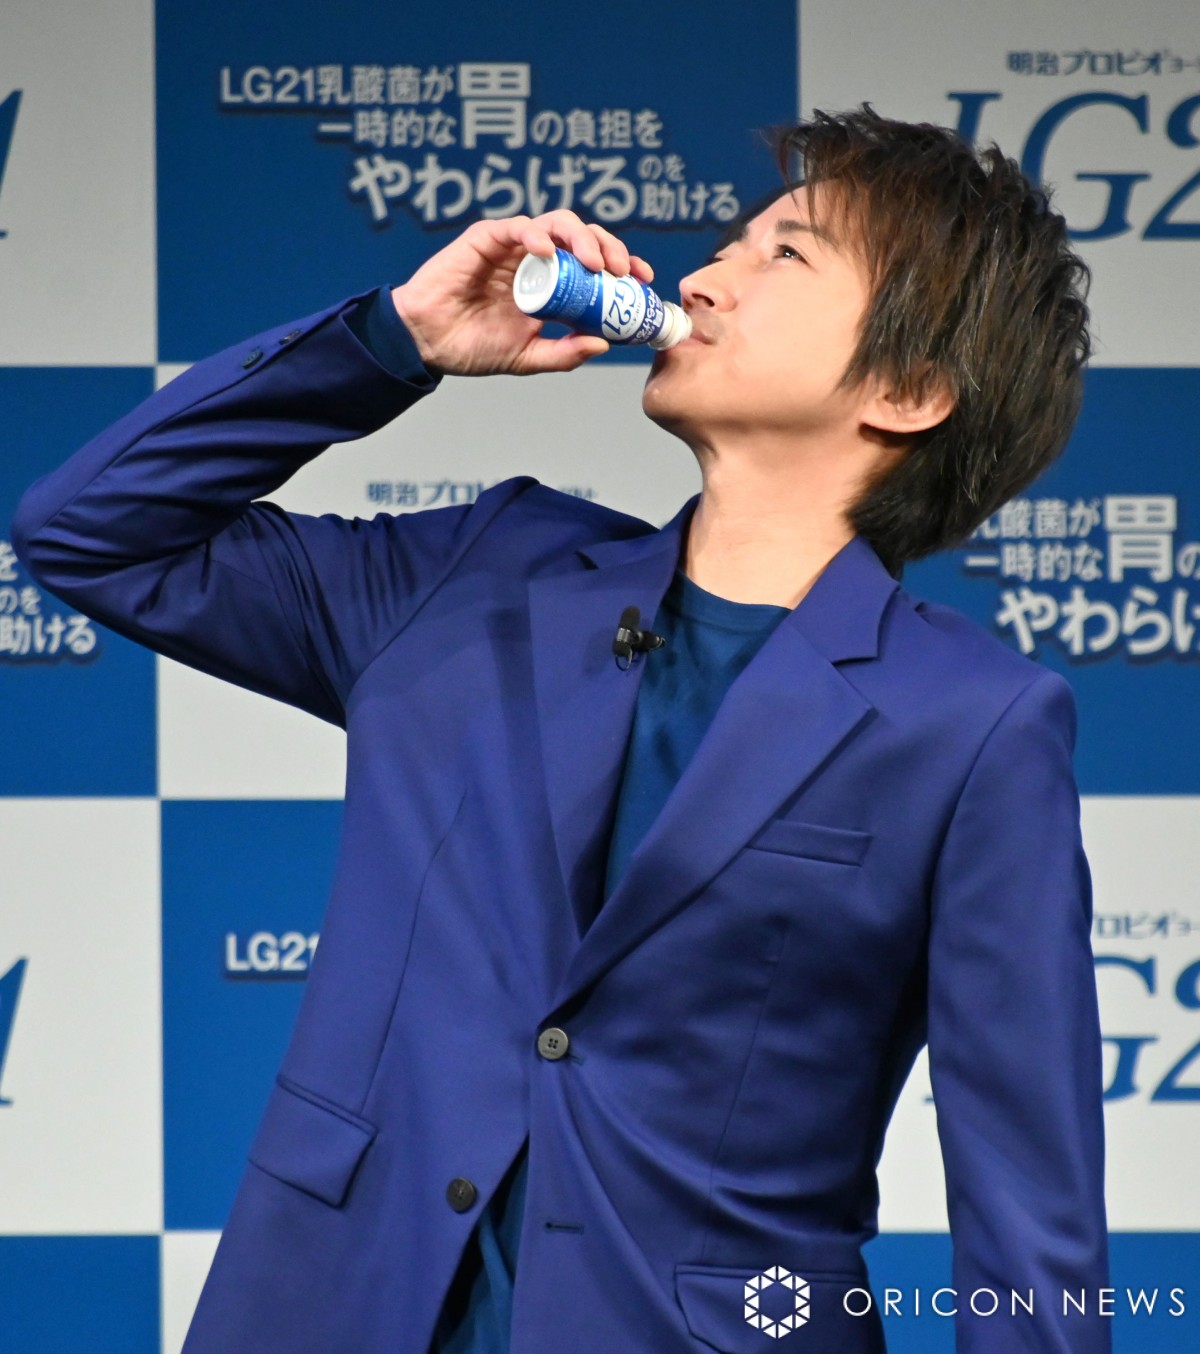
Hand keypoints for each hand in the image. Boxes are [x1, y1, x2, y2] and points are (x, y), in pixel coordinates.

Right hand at [390, 210, 655, 377]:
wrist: (429, 343)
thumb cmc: (474, 346)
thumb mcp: (528, 357)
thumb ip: (563, 353)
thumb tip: (604, 343)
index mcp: (551, 281)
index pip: (595, 263)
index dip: (623, 266)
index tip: (643, 281)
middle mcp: (537, 258)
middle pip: (584, 237)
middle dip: (610, 248)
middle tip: (623, 272)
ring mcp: (513, 246)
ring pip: (558, 223)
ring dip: (582, 238)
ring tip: (595, 263)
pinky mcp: (487, 239)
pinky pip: (518, 227)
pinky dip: (537, 235)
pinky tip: (548, 252)